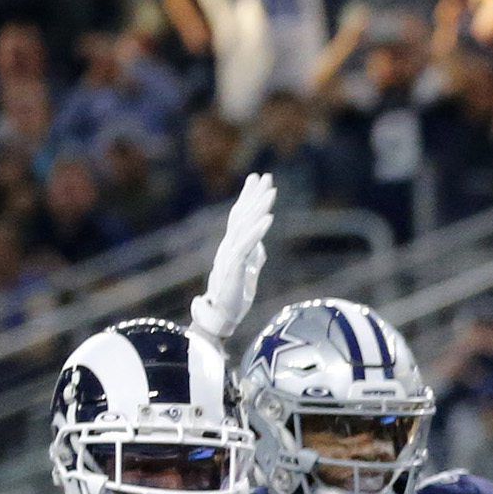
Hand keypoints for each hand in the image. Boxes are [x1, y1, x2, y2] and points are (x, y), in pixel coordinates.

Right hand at [189, 174, 278, 347]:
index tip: (258, 180)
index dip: (249, 198)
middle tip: (265, 176)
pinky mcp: (234, 267)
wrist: (220, 317)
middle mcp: (229, 246)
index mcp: (233, 246)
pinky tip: (269, 218)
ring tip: (271, 190)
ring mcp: (230, 255)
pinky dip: (257, 231)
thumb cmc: (234, 297)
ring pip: (244, 226)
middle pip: (242, 215)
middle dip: (254, 195)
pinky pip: (247, 245)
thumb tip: (260, 248)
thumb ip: (253, 257)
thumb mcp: (248, 272)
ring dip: (258, 207)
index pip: (241, 217)